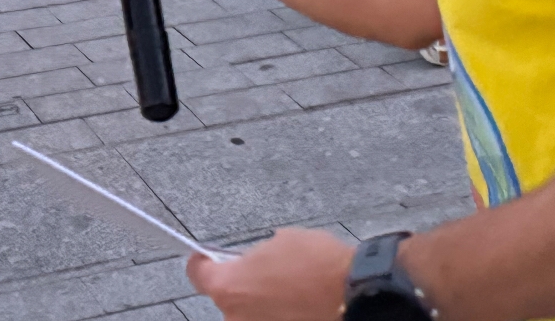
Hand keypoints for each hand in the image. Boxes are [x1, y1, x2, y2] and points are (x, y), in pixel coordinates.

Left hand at [186, 228, 353, 320]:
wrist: (356, 295)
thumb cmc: (319, 266)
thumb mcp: (280, 242)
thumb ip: (255, 256)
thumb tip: (255, 263)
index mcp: (230, 288)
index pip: (198, 275)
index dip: (204, 264)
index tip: (207, 258)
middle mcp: (236, 318)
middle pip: (229, 300)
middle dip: (245, 288)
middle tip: (267, 276)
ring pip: (251, 316)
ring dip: (263, 306)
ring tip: (291, 294)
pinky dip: (279, 317)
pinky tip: (299, 307)